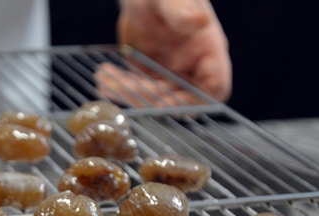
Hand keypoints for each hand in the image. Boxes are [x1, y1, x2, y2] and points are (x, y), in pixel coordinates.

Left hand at [96, 0, 230, 106]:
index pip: (214, 87)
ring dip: (128, 93)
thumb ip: (182, 11)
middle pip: (177, 98)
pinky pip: (137, 91)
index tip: (167, 102)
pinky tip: (103, 80)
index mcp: (209, 50)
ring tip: (104, 77)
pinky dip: (119, 89)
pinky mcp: (151, 77)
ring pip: (153, 98)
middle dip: (148, 96)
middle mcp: (192, 67)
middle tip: (120, 85)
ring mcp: (171, 75)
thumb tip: (199, 21)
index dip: (194, 100)